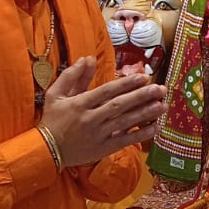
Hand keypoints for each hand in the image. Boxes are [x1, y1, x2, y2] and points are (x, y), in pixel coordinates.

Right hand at [40, 57, 167, 166]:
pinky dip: (139, 135)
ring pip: (124, 122)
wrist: (46, 150)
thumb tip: (88, 58)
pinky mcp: (102, 149)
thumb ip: (72, 76)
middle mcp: (90, 119)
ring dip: (145, 114)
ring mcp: (97, 135)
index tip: (144, 76)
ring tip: (162, 105)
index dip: (126, 84)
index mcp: (79, 103)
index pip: (107, 91)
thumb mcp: (55, 94)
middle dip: (141, 96)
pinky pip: (124, 141)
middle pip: (119, 105)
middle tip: (160, 89)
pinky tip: (154, 128)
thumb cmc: (52, 119)